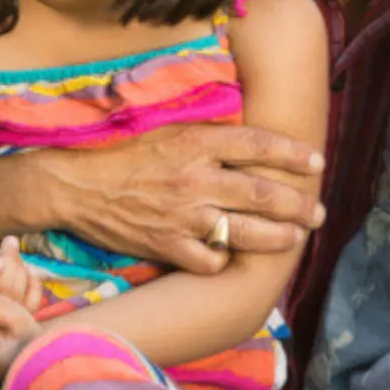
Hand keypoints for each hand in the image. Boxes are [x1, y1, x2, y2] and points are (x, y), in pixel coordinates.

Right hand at [35, 125, 327, 273]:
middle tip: (318, 213)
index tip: (316, 162)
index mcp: (195, 142)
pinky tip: (231, 257)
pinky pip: (210, 261)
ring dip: (277, 238)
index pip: (257, 145)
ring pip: (245, 232)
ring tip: (294, 238)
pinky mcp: (166, 245)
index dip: (292, 154)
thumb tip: (249, 134)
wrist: (71, 185)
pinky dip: (224, 260)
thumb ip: (206, 134)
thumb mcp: (164, 128)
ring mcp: (181, 216)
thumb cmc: (120, 153)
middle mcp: (194, 179)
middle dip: (298, 206)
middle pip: (262, 194)